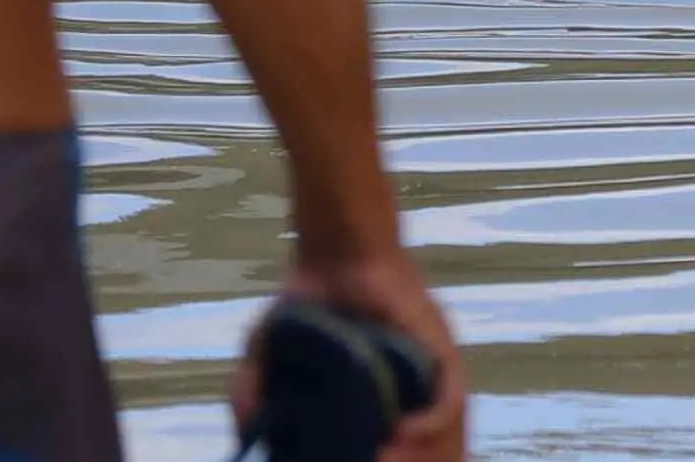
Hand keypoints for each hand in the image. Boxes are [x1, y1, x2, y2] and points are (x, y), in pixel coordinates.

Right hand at [232, 249, 464, 460]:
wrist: (337, 254)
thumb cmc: (305, 300)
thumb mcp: (263, 349)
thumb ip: (247, 391)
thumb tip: (244, 432)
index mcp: (362, 402)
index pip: (374, 450)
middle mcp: (398, 393)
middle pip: (414, 450)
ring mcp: (421, 375)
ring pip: (438, 431)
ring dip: (418, 454)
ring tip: (386, 461)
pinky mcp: (439, 352)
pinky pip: (450, 395)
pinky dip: (432, 421)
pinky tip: (404, 432)